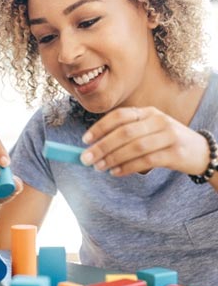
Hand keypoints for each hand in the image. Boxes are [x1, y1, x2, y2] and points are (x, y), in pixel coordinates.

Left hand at [80, 106, 209, 176]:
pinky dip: (128, 167)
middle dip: (102, 146)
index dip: (100, 127)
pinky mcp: (175, 153)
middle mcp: (158, 120)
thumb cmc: (164, 141)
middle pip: (125, 132)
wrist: (200, 151)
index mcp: (147, 112)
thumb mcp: (147, 130)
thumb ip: (125, 135)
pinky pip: (146, 161)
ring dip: (113, 158)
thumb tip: (94, 147)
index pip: (119, 116)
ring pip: (135, 147)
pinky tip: (115, 172)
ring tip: (99, 167)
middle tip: (86, 158)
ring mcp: (168, 135)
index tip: (85, 140)